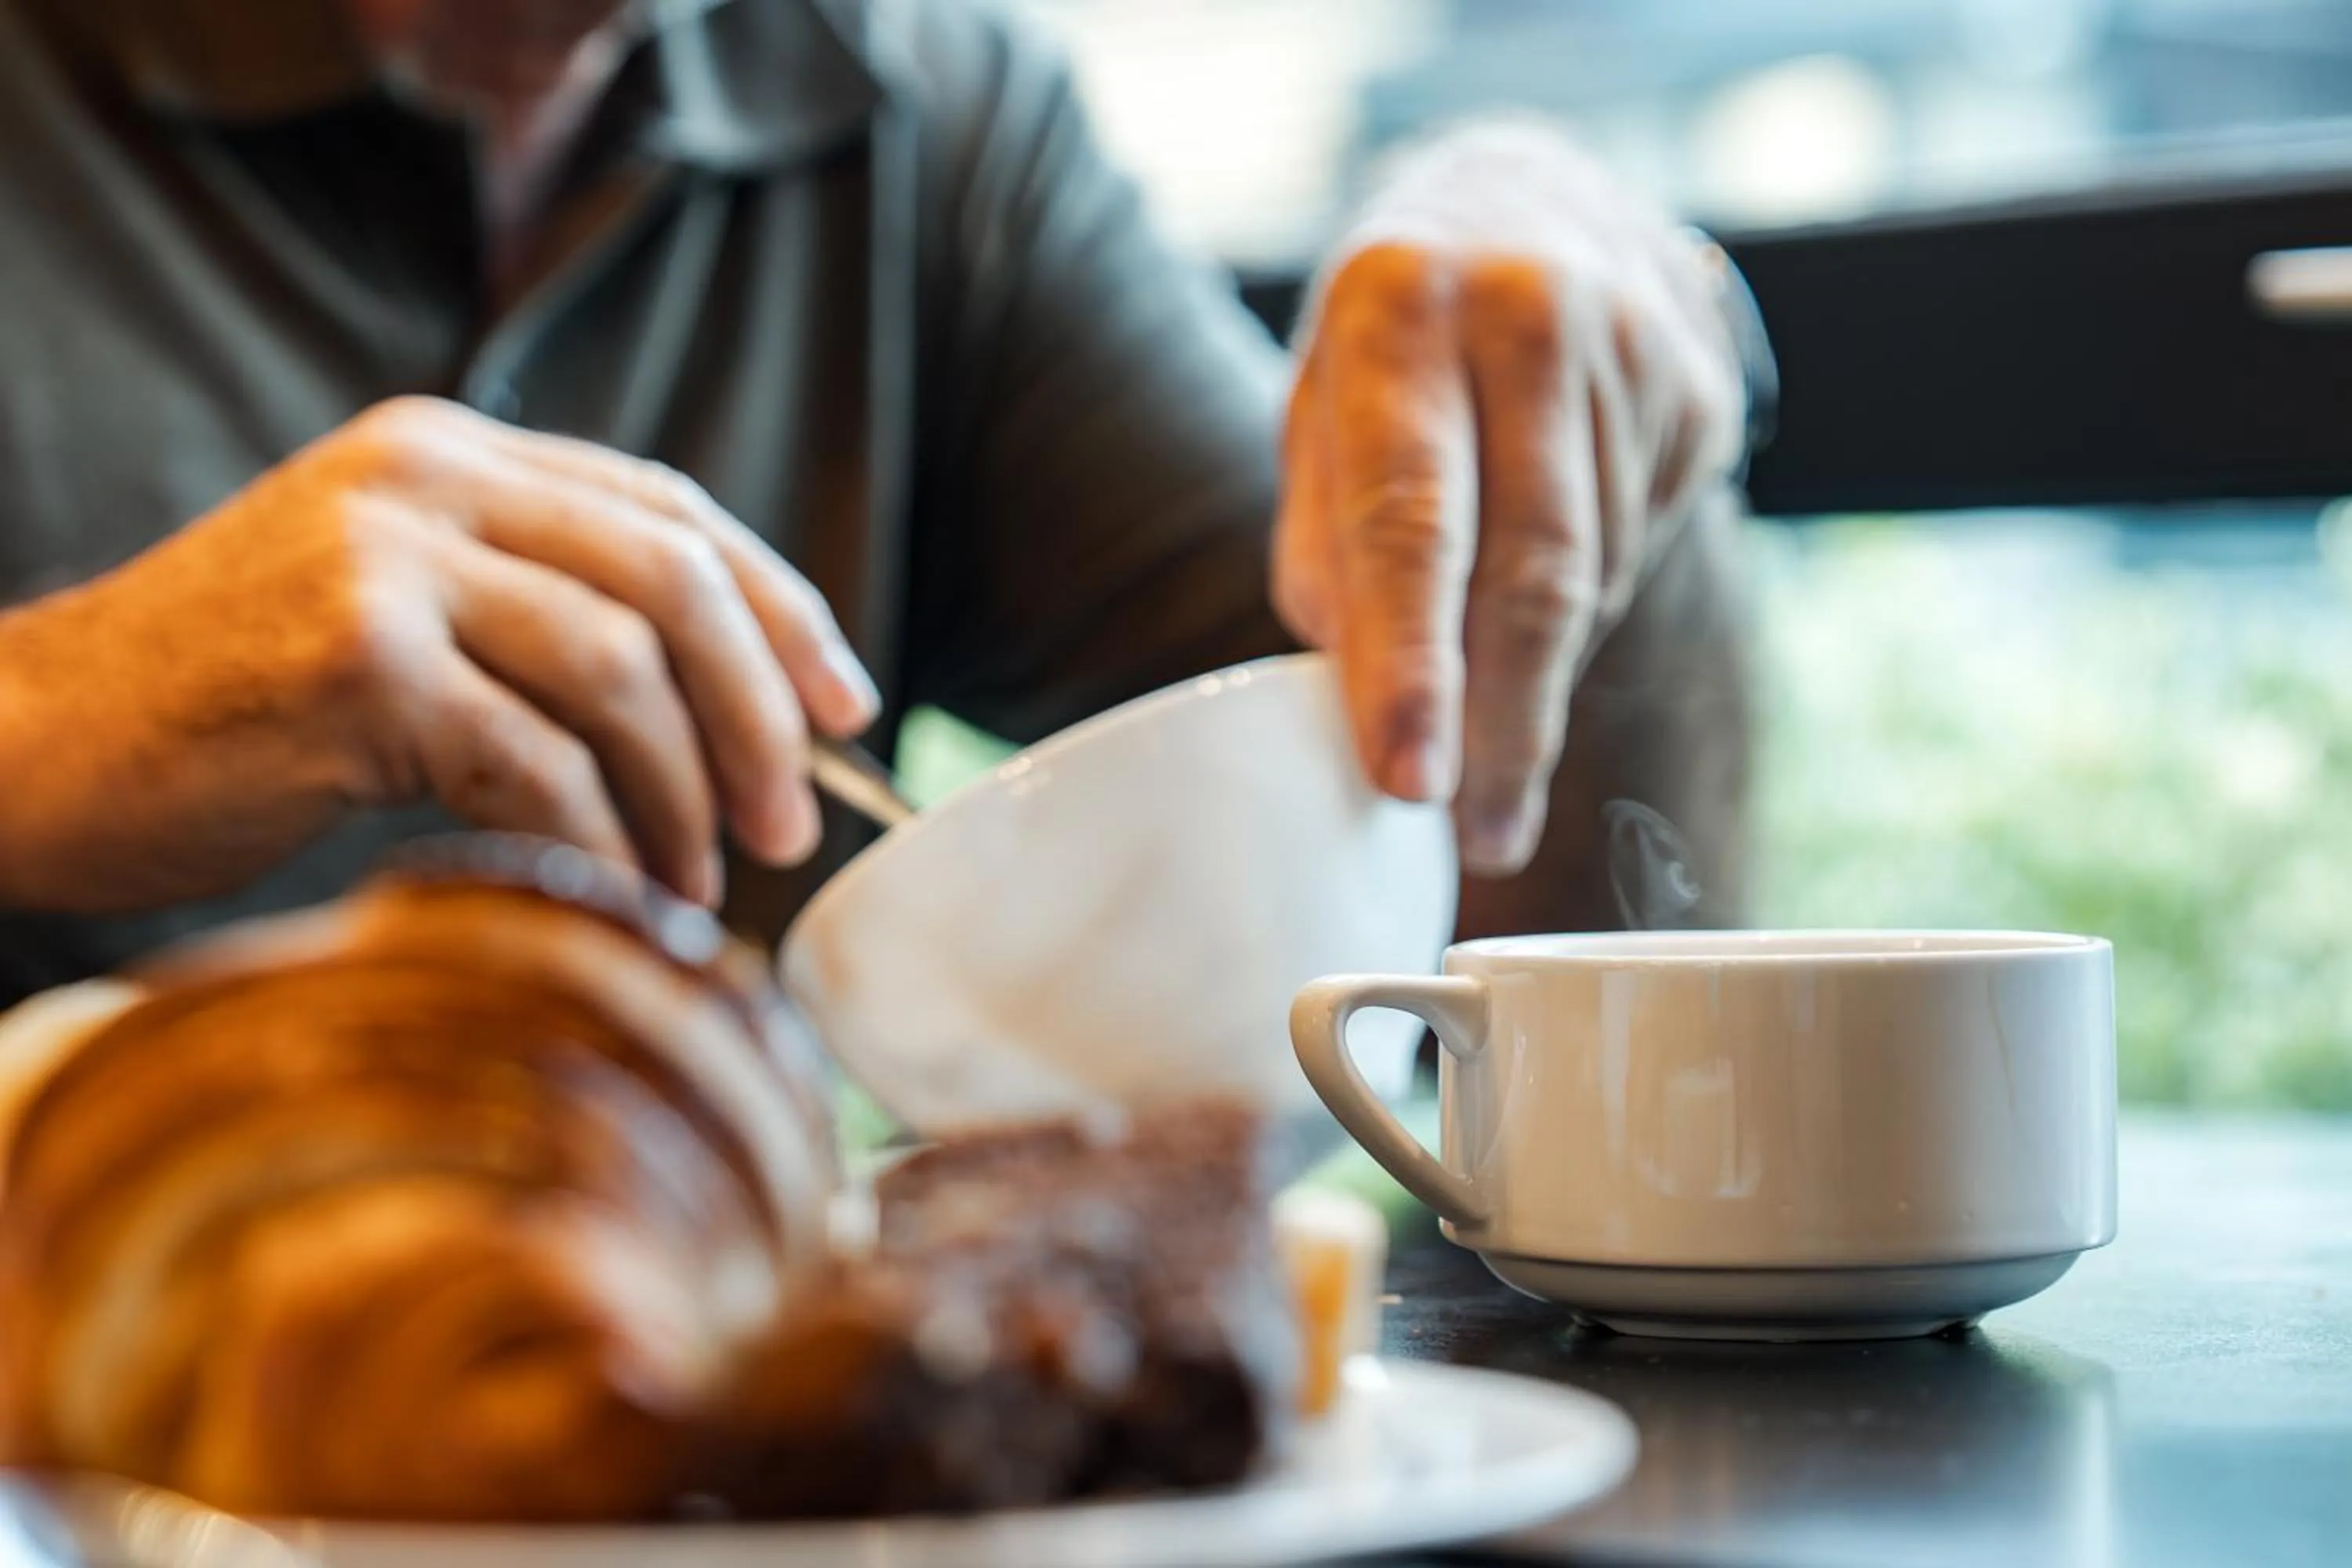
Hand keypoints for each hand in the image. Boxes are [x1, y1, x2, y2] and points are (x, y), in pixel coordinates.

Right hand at [0, 397, 875, 911]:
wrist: (30, 742)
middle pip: (672, 577)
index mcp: (447, 455)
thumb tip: (724, 713)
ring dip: (689, 791)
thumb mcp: (390, 615)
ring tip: (707, 877)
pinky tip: (620, 890)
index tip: (844, 709)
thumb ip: (527, 616)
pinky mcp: (354, 662)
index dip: (780, 610)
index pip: (669, 511)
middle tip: (794, 820)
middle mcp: (422, 480)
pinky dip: (602, 838)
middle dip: (760, 709)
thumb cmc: (225, 709)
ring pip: (620, 669)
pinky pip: (537, 761)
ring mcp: (385, 560)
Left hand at [1275, 122, 1746, 874]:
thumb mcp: (1320, 415)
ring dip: (1536, 671)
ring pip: (1595, 577)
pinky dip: (1588, 605)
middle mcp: (1524, 311)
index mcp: (1396, 310)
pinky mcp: (1699, 387)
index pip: (1410, 519)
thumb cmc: (1392, 348)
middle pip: (1533, 568)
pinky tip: (1546, 576)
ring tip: (1489, 688)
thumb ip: (1328, 551)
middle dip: (1505, 725)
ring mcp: (1632, 343)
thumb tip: (1359, 706)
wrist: (1523, 201)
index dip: (1413, 666)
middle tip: (1483, 836)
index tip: (1412, 784)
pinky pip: (1640, 549)